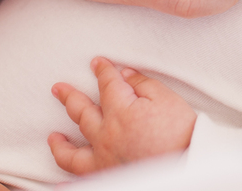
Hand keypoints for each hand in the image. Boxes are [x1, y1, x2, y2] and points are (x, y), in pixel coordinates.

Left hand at [49, 57, 195, 173]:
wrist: (188, 163)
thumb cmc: (181, 133)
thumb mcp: (166, 98)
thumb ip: (143, 84)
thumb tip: (125, 74)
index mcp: (120, 112)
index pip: (107, 84)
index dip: (102, 71)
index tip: (97, 63)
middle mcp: (106, 135)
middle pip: (81, 112)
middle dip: (69, 97)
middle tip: (59, 89)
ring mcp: (103, 159)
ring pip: (72, 151)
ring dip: (59, 143)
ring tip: (53, 136)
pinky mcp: (107, 176)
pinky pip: (82, 178)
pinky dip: (69, 181)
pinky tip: (60, 183)